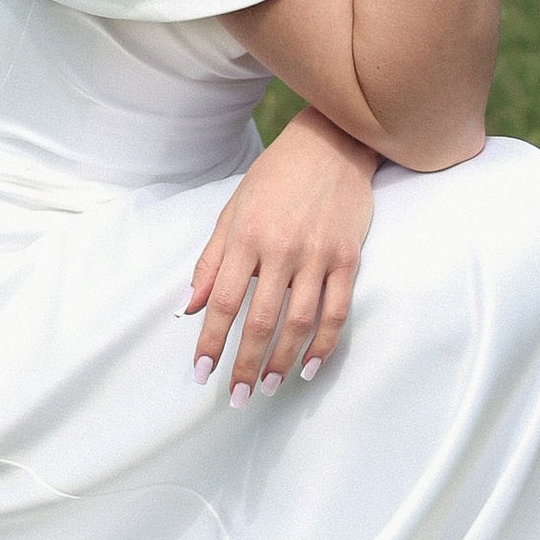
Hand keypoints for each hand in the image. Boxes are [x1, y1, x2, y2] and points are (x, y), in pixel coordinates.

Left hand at [184, 107, 378, 400]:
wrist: (331, 142)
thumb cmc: (275, 177)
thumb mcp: (233, 209)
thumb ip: (212, 259)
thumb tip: (191, 305)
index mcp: (246, 235)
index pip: (224, 301)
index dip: (211, 341)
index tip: (201, 372)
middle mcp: (281, 248)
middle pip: (261, 320)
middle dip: (246, 365)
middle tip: (237, 397)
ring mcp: (318, 254)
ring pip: (300, 323)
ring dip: (282, 361)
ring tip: (269, 388)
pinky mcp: (348, 258)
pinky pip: (337, 311)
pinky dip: (324, 344)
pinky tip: (309, 365)